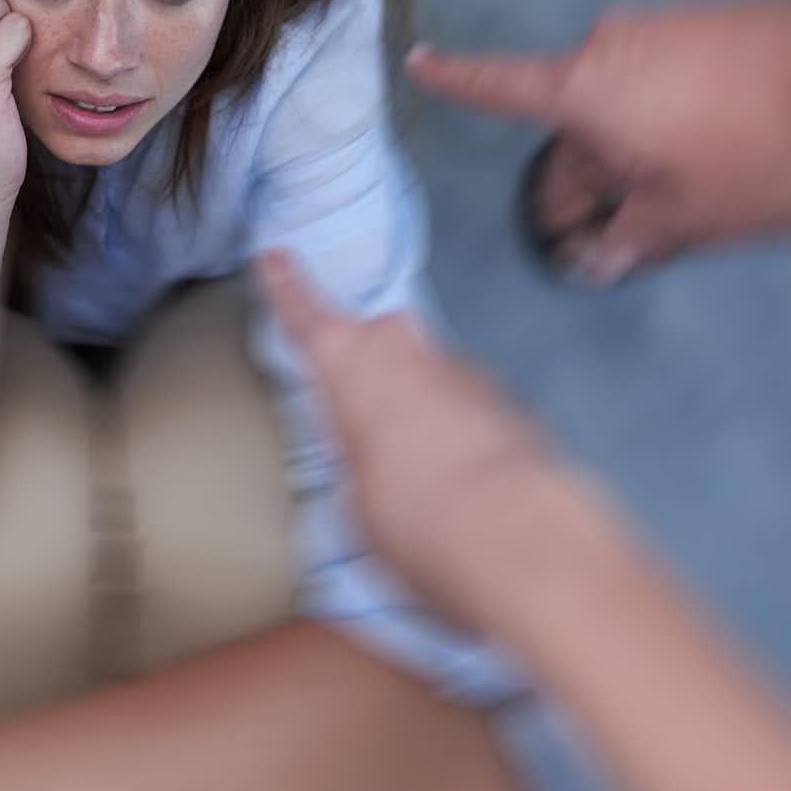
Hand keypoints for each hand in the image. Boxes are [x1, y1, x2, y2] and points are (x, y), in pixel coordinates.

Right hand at [257, 252, 596, 626]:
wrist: (514, 534)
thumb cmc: (412, 515)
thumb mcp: (351, 503)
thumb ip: (356, 469)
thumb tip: (374, 477)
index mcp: (349, 365)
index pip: (305, 314)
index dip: (287, 285)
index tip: (277, 256)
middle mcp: (408, 354)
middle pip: (380, 342)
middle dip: (371, 372)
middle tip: (363, 421)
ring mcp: (465, 374)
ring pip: (430, 381)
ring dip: (422, 416)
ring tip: (417, 480)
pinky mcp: (512, 405)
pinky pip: (471, 413)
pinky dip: (462, 440)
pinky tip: (461, 491)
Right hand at [409, 0, 790, 278]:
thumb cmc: (775, 148)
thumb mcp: (700, 217)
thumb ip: (640, 234)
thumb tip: (598, 257)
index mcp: (587, 92)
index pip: (500, 87)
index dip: (457, 79)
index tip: (418, 59)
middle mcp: (618, 46)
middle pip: (582, 114)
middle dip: (595, 169)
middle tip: (621, 231)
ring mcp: (676, 26)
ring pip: (639, 98)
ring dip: (652, 146)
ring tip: (707, 200)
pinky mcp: (727, 22)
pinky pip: (685, 78)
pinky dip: (692, 116)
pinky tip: (745, 153)